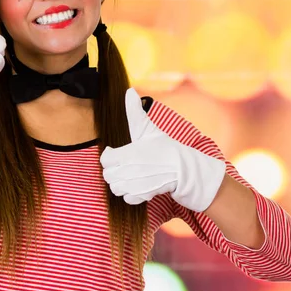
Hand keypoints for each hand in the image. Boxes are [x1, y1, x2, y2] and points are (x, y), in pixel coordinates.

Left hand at [100, 88, 225, 211]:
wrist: (186, 169)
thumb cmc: (166, 148)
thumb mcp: (149, 129)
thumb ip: (135, 111)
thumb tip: (129, 91)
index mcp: (128, 153)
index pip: (105, 159)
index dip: (110, 156)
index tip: (118, 153)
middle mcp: (129, 170)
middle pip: (107, 174)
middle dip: (114, 170)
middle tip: (126, 164)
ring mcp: (136, 185)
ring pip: (115, 187)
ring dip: (120, 182)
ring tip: (130, 174)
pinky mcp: (143, 196)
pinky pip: (126, 198)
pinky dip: (130, 194)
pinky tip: (138, 184)